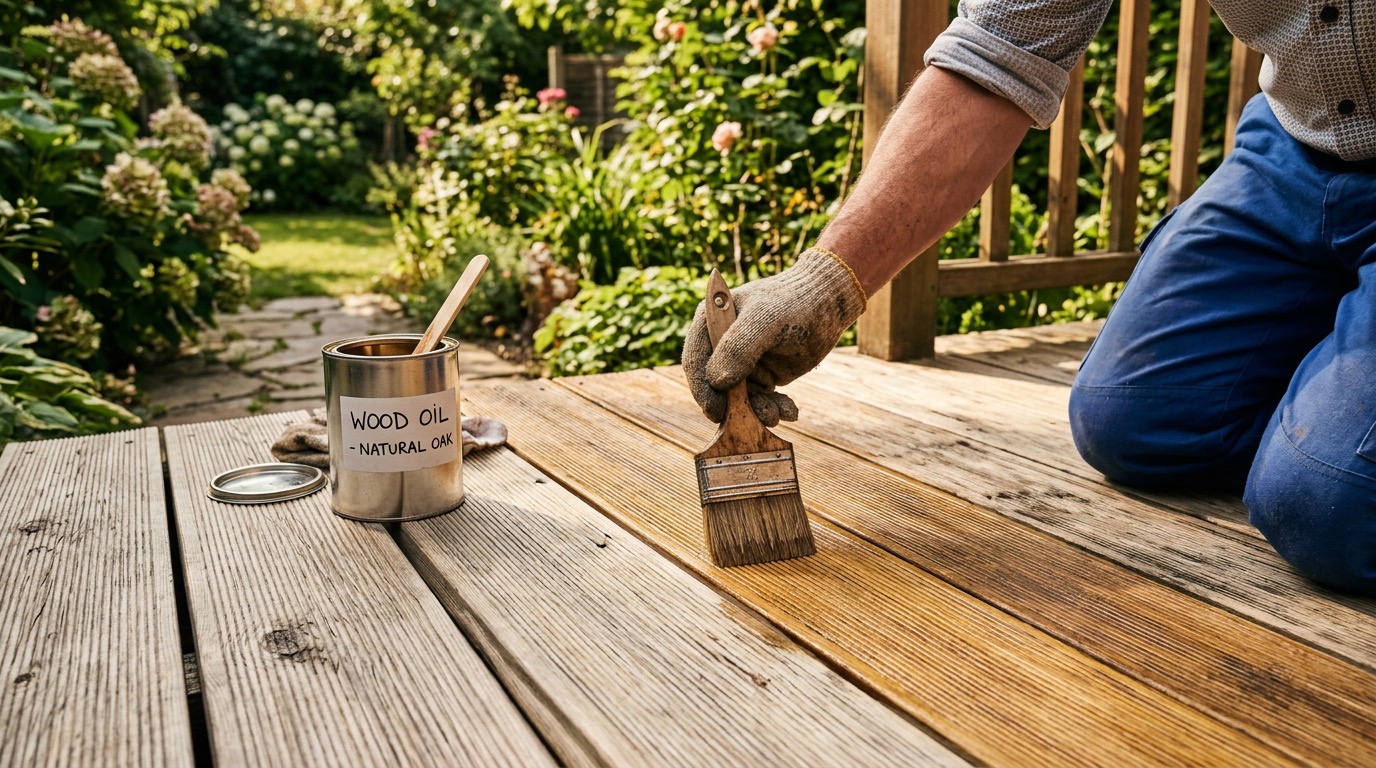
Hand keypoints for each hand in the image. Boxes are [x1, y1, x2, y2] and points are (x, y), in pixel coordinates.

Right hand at [682, 248, 866, 425]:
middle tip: (751, 421)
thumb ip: (739, 347)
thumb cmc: (794, 301)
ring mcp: (742, 362)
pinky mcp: (763, 375)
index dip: (702, 388)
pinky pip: (761, 400)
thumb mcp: (766, 319)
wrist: (829, 301)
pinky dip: (773, 408)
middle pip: (716, 386)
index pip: (695, 360)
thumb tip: (716, 382)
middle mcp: (722, 345)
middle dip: (733, 406)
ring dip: (757, 411)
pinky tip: (790, 411)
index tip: (715, 412)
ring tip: (778, 415)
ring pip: (739, 398)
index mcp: (712, 322)